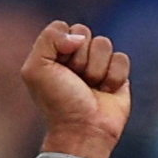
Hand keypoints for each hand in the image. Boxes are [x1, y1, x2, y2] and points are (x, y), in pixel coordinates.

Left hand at [19, 22, 136, 157]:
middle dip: (80, 57)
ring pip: (105, 44)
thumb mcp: (37, 69)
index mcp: (54, 52)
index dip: (63, 45)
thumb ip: (48, 39)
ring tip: (91, 87)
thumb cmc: (58, 102)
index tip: (59, 68)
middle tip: (76, 79)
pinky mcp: (118, 74)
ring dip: (97, 69)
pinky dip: (113, 76)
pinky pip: (121, 58)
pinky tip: (106, 91)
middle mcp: (76, 55)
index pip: (65, 27)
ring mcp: (98, 64)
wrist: (84, 130)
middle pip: (86, 32)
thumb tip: (78, 37)